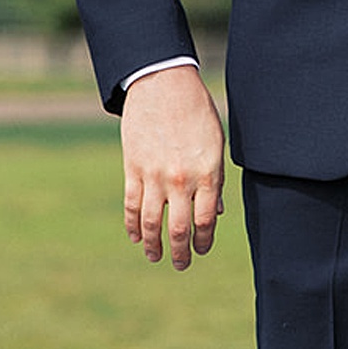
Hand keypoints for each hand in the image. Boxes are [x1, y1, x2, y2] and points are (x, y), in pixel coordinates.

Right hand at [119, 64, 224, 268]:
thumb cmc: (197, 110)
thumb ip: (215, 179)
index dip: (204, 240)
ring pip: (151, 223)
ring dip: (153, 245)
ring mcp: (155, 176)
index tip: (202, 250)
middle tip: (181, 265)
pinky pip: (131, 205)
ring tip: (156, 256)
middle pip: (180, 228)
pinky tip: (135, 236)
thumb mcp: (216, 142)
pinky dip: (132, 225)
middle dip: (181, 252)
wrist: (164, 84)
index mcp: (208, 172)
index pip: (206, 220)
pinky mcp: (133, 169)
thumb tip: (216, 211)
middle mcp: (181, 179)